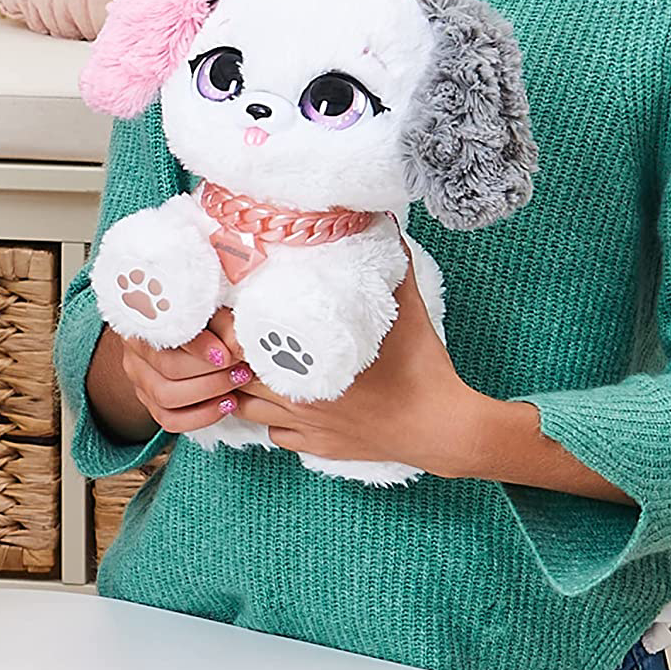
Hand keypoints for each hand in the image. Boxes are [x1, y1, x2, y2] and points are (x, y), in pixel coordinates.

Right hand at [118, 307, 260, 434]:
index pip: (167, 336)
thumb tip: (238, 340)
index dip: (199, 348)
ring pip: (166, 398)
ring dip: (208, 393)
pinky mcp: (149, 401)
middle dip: (211, 374)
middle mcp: (134, 350)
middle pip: (167, 370)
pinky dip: (201, 416)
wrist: (191, 328)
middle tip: (240, 368)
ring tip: (236, 383)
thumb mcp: (213, 308)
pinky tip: (225, 403)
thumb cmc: (204, 314)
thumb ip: (223, 321)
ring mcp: (139, 378)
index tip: (227, 355)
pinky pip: (170, 420)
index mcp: (144, 319)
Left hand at [231, 267, 482, 474]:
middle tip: (234, 335)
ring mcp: (305, 425)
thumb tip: (382, 223)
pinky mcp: (319, 447)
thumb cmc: (423, 368)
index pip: (238, 341)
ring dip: (244, 389)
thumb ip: (390, 263)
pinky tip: (284, 402)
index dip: (227, 324)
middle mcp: (295, 396)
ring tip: (251, 367)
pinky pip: (275, 436)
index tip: (230, 308)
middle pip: (233, 376)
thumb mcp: (406, 308)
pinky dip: (271, 420)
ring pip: (247, 409)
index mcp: (305, 360)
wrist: (443, 429)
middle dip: (228, 355)